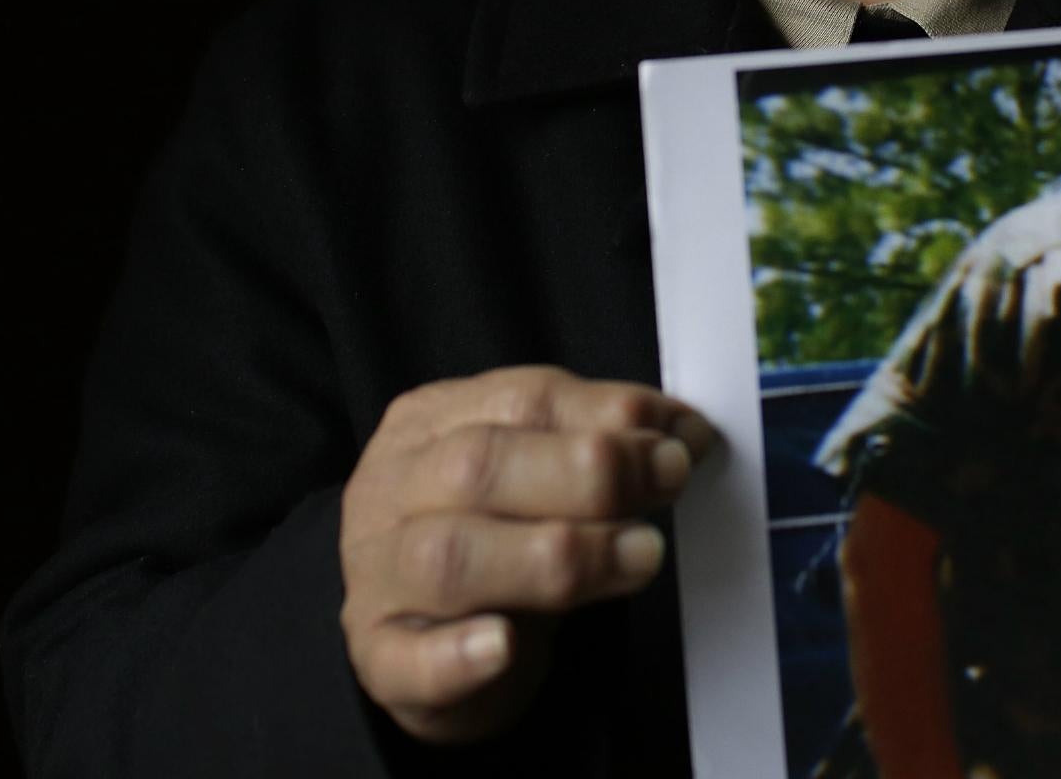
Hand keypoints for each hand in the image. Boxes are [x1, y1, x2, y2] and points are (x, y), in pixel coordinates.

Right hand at [339, 365, 714, 743]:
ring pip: (449, 558)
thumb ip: (598, 442)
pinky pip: (403, 660)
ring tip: (639, 556)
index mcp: (430, 423)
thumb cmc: (494, 533)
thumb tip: (685, 431)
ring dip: (555, 556)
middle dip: (589, 474)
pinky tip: (504, 646)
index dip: (609, 414)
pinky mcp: (376, 660)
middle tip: (669, 484)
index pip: (522, 399)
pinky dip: (458, 656)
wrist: (418, 636)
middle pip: (477, 467)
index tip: (682, 438)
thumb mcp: (538, 470)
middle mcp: (391, 491)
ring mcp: (374, 578)